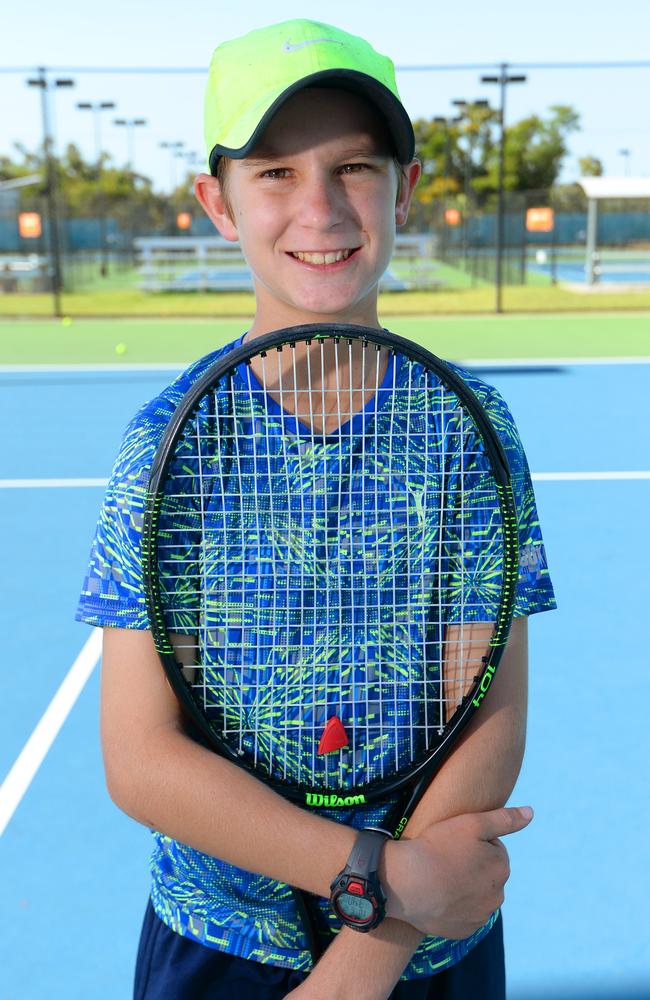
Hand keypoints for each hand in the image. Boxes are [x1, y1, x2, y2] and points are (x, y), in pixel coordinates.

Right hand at [383, 806, 533, 939]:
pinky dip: (454, 907)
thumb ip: (504, 819)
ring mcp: (480, 916)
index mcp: (502, 867)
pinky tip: (438, 896)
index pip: (492, 849)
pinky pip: (463, 915)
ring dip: (463, 887)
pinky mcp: (463, 932)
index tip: (453, 843)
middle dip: (471, 866)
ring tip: (439, 878)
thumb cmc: (437, 848)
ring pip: (475, 896)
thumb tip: (531, 813)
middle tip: (444, 859)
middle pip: (486, 874)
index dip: (471, 842)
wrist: (406, 883)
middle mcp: (497, 896)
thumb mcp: (472, 823)